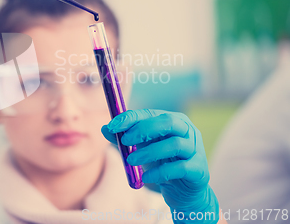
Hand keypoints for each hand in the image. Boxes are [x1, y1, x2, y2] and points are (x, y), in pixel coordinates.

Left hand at [101, 109, 218, 222]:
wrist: (183, 192)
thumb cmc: (161, 164)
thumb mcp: (141, 149)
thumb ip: (125, 139)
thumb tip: (105, 128)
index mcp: (173, 120)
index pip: (151, 113)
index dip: (131, 118)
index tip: (113, 125)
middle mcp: (187, 131)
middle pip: (168, 122)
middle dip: (143, 129)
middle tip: (124, 141)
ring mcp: (196, 149)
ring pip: (174, 145)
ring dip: (149, 153)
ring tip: (131, 162)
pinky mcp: (199, 169)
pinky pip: (180, 168)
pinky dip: (160, 173)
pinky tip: (145, 178)